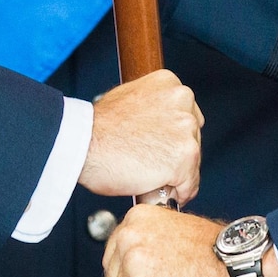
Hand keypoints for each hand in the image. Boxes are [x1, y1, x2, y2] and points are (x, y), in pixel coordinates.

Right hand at [83, 70, 201, 204]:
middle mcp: (183, 101)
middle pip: (193, 138)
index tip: (160, 147)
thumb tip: (159, 125)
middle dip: (175, 155)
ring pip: (192, 163)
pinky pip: (189, 185)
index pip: (186, 116)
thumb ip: (151, 108)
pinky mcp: (184, 157)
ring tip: (149, 177)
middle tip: (151, 164)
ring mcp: (186, 129)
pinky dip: (177, 193)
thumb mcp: (128, 100)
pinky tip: (158, 191)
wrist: (84, 143)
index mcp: (169, 83)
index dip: (172, 137)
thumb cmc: (98, 128)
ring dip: (175, 175)